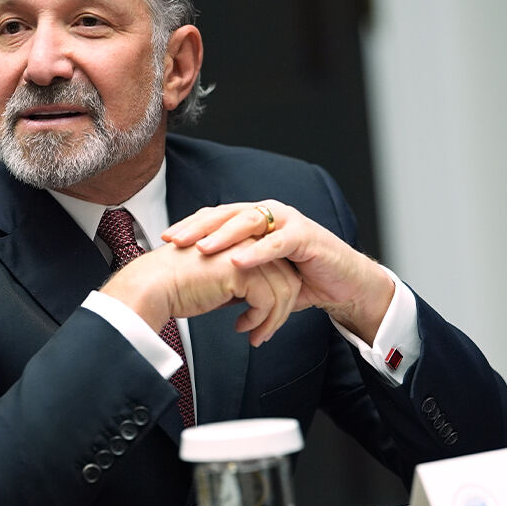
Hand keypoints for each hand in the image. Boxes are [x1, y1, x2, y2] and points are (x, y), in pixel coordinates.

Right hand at [100, 240, 300, 346]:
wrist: (154, 286)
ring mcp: (247, 254)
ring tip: (257, 335)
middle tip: (265, 331)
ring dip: (274, 319)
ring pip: (284, 290)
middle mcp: (247, 241)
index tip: (268, 317)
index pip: (277, 264)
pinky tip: (243, 327)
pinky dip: (262, 320)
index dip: (278, 293)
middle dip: (282, 310)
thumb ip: (240, 281)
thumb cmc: (176, 284)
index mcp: (241, 239)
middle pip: (287, 276)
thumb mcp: (217, 277)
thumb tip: (258, 301)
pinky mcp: (243, 271)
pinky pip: (269, 300)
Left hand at [163, 201, 393, 343]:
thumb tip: (197, 291)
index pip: (215, 217)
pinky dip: (257, 251)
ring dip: (224, 235)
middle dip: (198, 227)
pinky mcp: (305, 236)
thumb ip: (231, 277)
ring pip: (249, 222)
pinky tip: (239, 261)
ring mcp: (287, 222)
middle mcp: (268, 214)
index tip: (164, 239)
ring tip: (202, 248)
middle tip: (175, 241)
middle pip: (226, 214)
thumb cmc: (300, 278)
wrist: (341, 285)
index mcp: (253, 220)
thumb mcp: (258, 276)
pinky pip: (277, 242)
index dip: (190, 226)